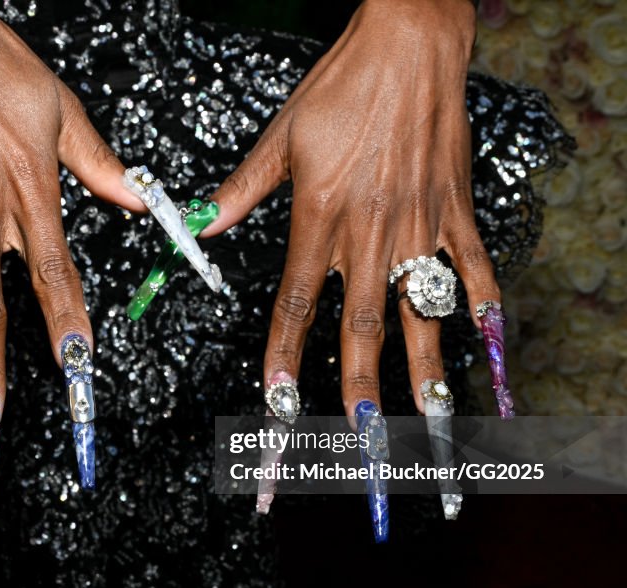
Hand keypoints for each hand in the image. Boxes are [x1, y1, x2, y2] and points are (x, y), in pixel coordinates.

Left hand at [202, 0, 497, 415]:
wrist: (409, 45)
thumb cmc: (343, 86)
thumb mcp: (282, 137)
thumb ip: (242, 191)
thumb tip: (202, 223)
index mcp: (320, 218)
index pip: (296, 303)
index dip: (284, 356)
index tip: (277, 401)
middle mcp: (369, 232)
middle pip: (361, 328)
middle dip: (360, 392)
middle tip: (362, 439)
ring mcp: (418, 225)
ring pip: (420, 314)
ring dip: (426, 373)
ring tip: (430, 421)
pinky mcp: (455, 210)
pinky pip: (473, 269)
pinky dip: (483, 309)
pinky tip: (488, 348)